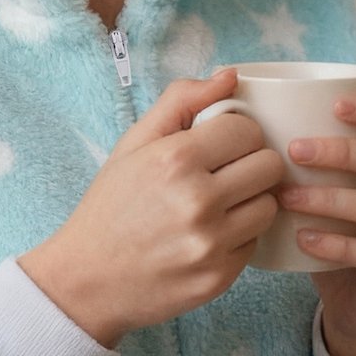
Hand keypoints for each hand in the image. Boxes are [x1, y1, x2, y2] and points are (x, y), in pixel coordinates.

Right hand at [21, 68, 284, 344]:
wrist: (86, 280)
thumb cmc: (111, 207)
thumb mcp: (133, 144)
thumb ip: (181, 102)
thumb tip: (230, 76)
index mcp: (176, 160)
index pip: (248, 129)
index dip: (237, 133)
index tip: (221, 145)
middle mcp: (198, 201)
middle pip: (270, 165)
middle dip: (251, 163)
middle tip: (226, 173)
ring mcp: (211, 244)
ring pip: (269, 206)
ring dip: (251, 201)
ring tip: (220, 205)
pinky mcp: (219, 278)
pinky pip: (254, 243)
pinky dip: (238, 236)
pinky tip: (209, 235)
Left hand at [274, 91, 355, 355]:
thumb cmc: (337, 236)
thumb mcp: (329, 192)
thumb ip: (312, 161)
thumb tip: (253, 121)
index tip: (334, 105)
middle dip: (341, 152)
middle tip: (293, 151)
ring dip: (331, 199)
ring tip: (287, 198)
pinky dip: (337, 245)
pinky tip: (304, 240)